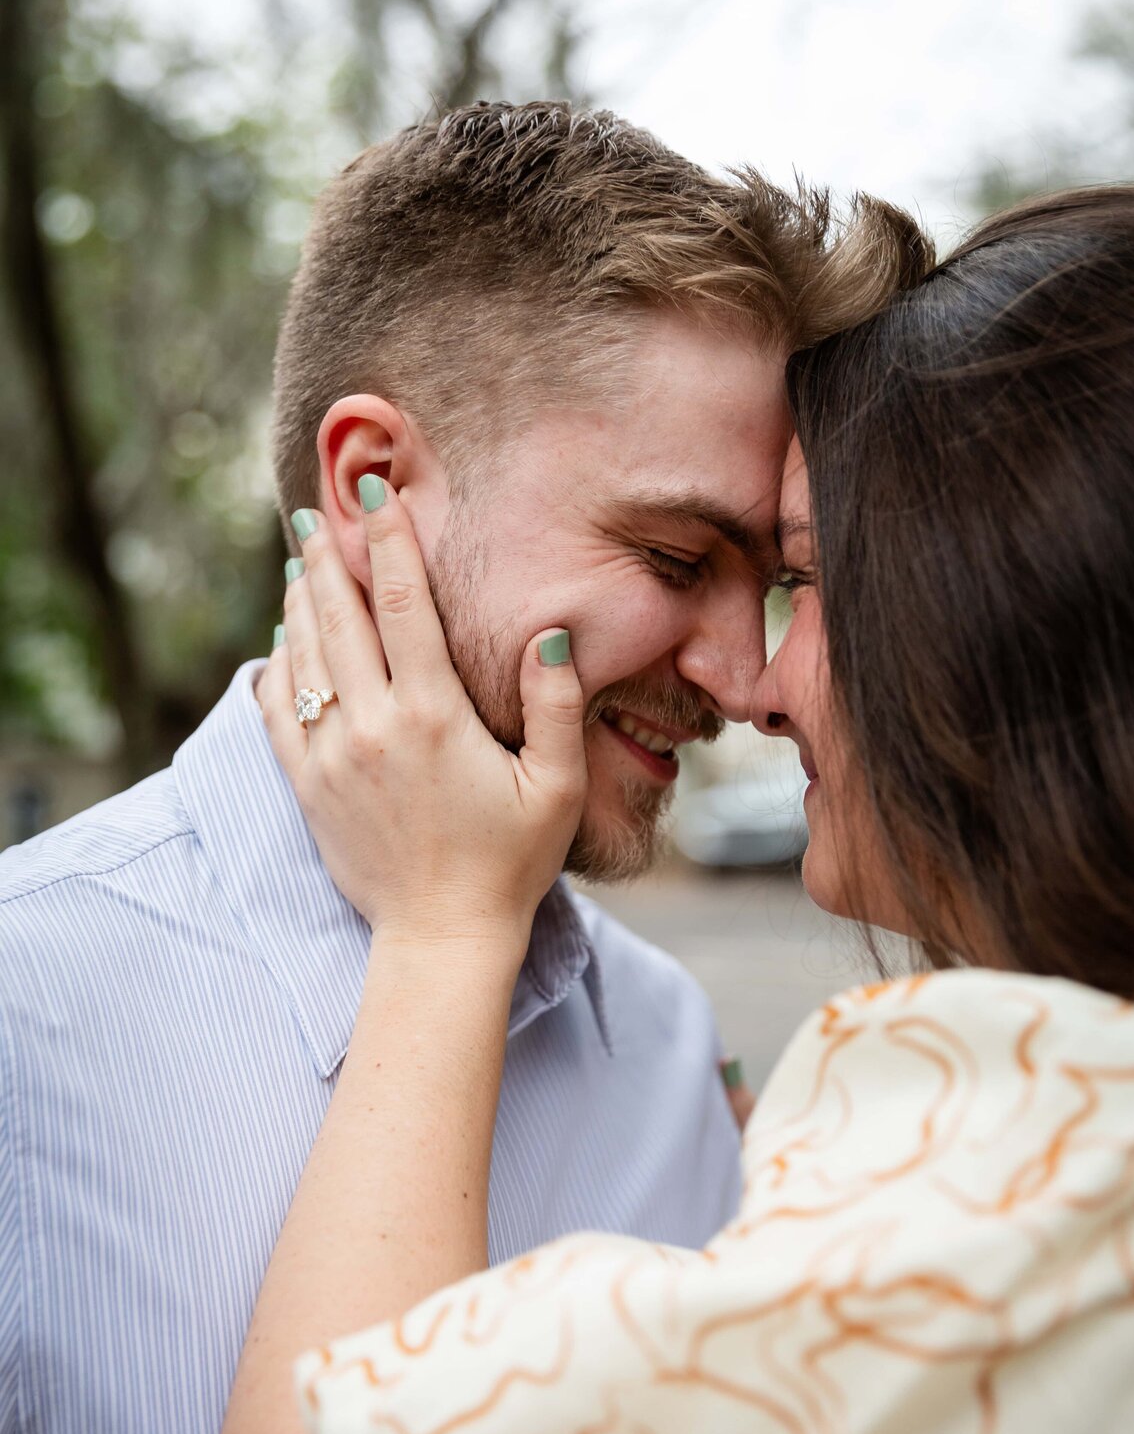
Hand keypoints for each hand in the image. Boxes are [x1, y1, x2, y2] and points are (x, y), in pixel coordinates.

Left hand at [258, 483, 585, 951]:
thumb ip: (555, 705)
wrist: (442, 938)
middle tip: (317, 513)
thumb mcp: (556, 786)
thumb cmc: (511, 863)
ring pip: (303, 655)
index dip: (388, 542)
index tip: (376, 495)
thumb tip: (547, 635)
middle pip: (339, 617)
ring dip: (299, 601)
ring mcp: (331, 757)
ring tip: (297, 561)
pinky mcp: (307, 787)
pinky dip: (278, 664)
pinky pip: (278, 709)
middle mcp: (373, 726)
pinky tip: (284, 640)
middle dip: (327, 558)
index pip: (403, 605)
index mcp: (434, 716)